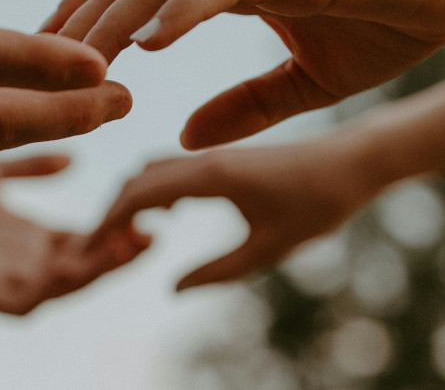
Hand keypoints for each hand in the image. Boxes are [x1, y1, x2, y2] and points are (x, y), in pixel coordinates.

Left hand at [0, 154, 150, 314]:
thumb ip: (29, 166)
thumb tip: (74, 155)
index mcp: (30, 235)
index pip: (89, 236)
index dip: (120, 221)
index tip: (151, 197)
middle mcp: (24, 260)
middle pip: (88, 262)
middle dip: (123, 248)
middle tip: (155, 223)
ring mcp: (6, 279)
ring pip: (68, 283)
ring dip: (102, 267)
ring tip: (132, 242)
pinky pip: (32, 298)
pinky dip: (60, 284)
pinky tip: (80, 264)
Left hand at [42, 0, 444, 147]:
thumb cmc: (391, 18)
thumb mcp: (305, 82)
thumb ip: (244, 106)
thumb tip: (183, 134)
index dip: (87, 17)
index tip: (50, 61)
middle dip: (77, 19)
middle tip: (36, 68)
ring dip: (112, 21)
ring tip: (79, 69)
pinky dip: (179, 10)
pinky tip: (147, 48)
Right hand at [88, 139, 376, 291]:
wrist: (354, 160)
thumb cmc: (320, 203)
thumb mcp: (271, 247)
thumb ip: (220, 271)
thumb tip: (171, 289)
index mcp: (211, 176)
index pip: (138, 194)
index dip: (108, 222)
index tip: (90, 250)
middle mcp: (204, 159)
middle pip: (137, 179)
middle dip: (113, 213)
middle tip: (101, 251)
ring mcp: (213, 155)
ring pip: (152, 170)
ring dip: (133, 200)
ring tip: (130, 238)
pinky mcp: (224, 157)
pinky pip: (173, 168)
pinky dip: (156, 190)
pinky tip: (171, 217)